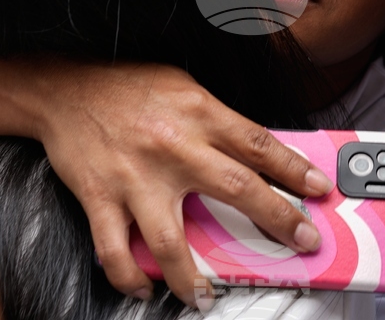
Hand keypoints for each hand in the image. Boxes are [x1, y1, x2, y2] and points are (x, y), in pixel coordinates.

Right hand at [31, 61, 333, 306]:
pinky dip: (129, 277)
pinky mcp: (100, 197)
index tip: (319, 190)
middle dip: (277, 219)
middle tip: (302, 242)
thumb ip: (218, 120)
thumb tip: (256, 154)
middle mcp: (172, 146)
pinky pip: (115, 249)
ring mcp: (136, 177)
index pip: (258, 144)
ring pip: (171, 240)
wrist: (65, 88)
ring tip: (205, 296)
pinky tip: (144, 289)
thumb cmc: (127, 87)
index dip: (295, 169)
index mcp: (198, 112)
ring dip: (192, 276)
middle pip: (236, 188)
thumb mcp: (184, 88)